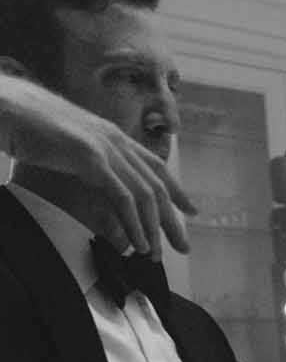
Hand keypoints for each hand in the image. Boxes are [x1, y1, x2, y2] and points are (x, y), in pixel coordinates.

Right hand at [0, 72, 195, 253]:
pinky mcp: (90, 158)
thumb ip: (91, 159)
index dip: (177, 189)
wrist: (9, 107)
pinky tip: (138, 243)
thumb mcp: (71, 143)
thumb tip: (100, 180)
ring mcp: (105, 148)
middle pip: (157, 185)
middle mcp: (116, 140)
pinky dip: (133, 223)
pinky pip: (122, 197)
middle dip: (173, 219)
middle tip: (184, 247)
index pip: (156, 166)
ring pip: (143, 195)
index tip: (192, 210)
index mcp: (113, 135)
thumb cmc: (32, 127)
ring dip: (153, 228)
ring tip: (156, 254)